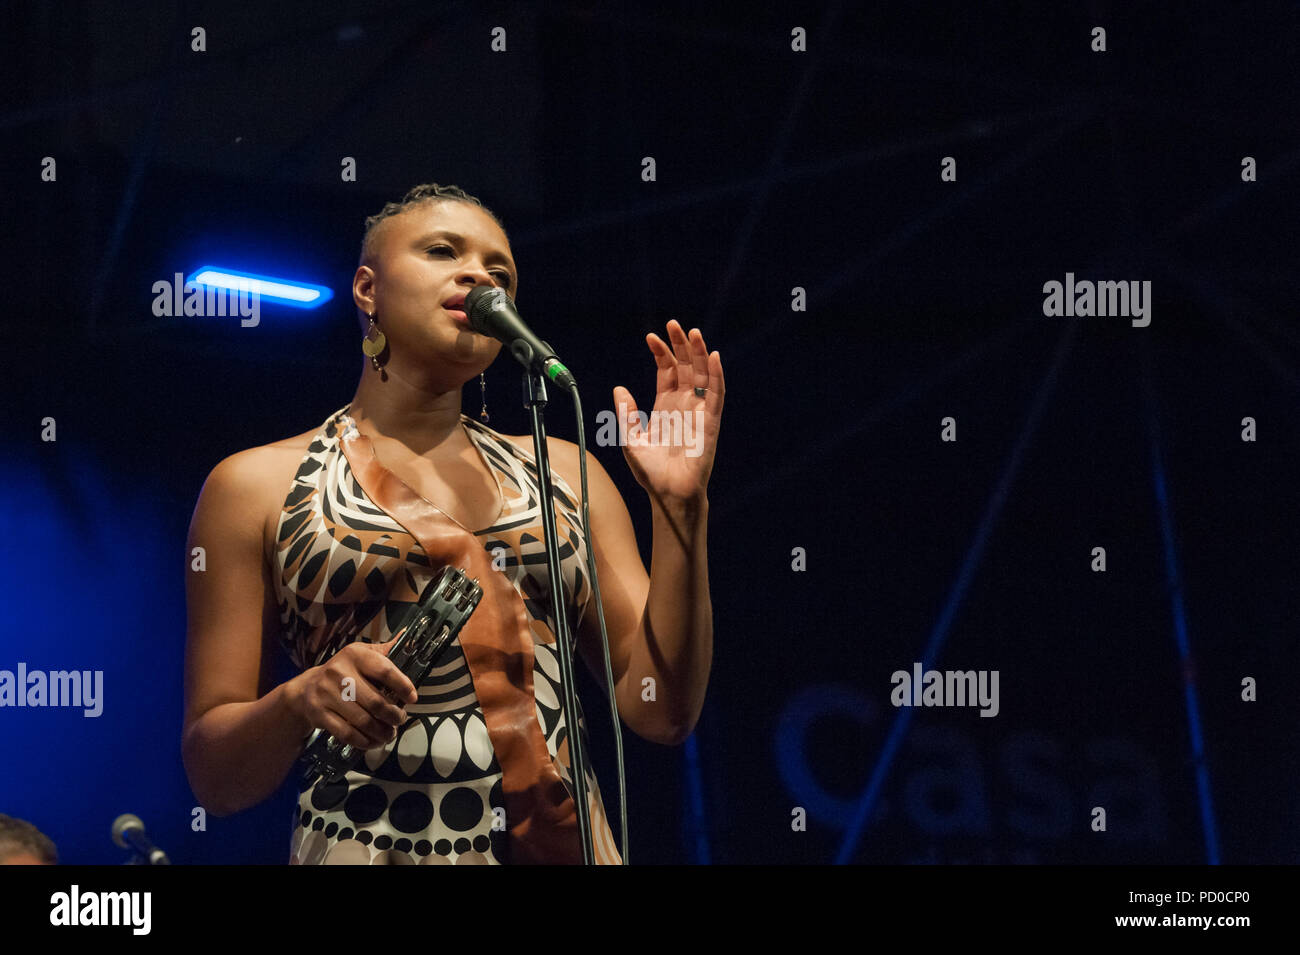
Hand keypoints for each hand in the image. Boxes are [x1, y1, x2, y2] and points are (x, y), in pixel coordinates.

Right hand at [288, 637, 417, 749]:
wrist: (306, 689)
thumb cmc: (342, 671)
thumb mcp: (361, 654)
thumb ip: (384, 651)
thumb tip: (407, 638)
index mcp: (354, 655)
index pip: (385, 670)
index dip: (403, 686)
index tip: (413, 697)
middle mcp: (339, 673)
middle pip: (375, 701)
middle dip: (394, 715)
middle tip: (401, 719)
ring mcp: (327, 695)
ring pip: (363, 721)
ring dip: (382, 731)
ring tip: (391, 732)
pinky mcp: (320, 714)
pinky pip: (348, 734)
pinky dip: (365, 741)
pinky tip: (374, 740)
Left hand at [613, 320, 723, 503]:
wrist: (668, 494)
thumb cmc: (651, 472)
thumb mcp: (630, 439)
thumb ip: (626, 414)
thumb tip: (619, 388)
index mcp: (665, 407)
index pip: (667, 372)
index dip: (661, 353)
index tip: (651, 337)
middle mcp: (683, 406)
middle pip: (685, 368)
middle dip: (681, 345)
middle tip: (674, 323)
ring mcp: (697, 412)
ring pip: (702, 376)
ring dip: (700, 354)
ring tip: (693, 333)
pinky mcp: (710, 423)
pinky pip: (715, 395)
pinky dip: (716, 376)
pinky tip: (713, 358)